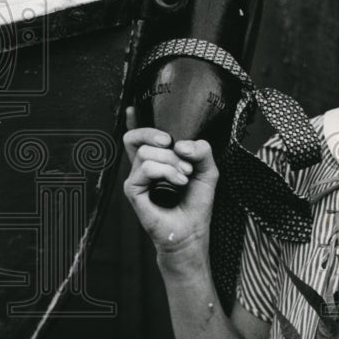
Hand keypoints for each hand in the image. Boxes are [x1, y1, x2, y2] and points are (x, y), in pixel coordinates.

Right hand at [122, 106, 218, 256]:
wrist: (193, 231)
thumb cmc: (197, 202)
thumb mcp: (207, 169)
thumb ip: (201, 149)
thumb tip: (179, 144)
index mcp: (157, 159)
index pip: (138, 136)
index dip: (132, 119)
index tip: (131, 107)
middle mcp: (142, 167)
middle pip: (136, 136)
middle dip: (159, 136)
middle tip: (180, 151)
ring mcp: (136, 178)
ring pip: (146, 152)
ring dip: (172, 161)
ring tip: (185, 176)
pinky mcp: (132, 190)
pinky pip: (146, 167)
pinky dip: (167, 171)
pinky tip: (179, 181)